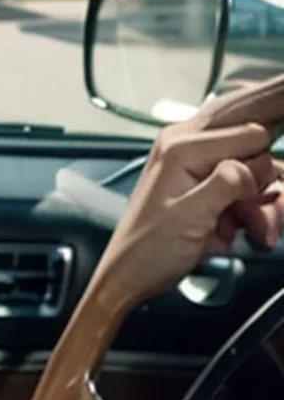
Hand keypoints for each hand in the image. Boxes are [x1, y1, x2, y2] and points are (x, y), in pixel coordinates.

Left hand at [91, 77, 283, 304]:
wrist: (130, 277)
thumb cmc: (147, 251)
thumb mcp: (191, 215)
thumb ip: (228, 182)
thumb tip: (259, 162)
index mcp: (181, 146)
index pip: (253, 131)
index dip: (269, 156)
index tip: (276, 140)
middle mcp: (190, 145)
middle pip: (253, 122)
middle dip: (272, 151)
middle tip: (248, 194)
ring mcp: (201, 164)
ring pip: (260, 166)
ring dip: (267, 199)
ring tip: (257, 229)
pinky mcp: (208, 185)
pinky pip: (251, 187)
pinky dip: (259, 208)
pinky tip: (252, 229)